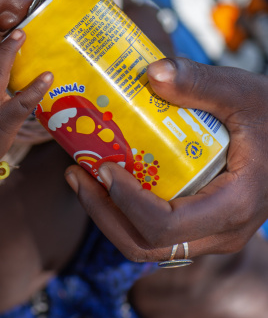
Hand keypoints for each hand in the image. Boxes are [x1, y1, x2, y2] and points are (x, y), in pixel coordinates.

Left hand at [65, 57, 267, 260]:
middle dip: (102, 212)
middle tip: (75, 173)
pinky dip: (126, 211)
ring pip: (148, 246)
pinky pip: (157, 233)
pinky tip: (108, 176)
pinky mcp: (202, 226)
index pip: (164, 226)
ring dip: (108, 214)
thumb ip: (199, 82)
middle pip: (146, 246)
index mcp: (232, 206)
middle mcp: (220, 232)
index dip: (124, 201)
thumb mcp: (242, 92)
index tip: (101, 166)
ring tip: (81, 175)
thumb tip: (151, 72)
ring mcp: (211, 234)